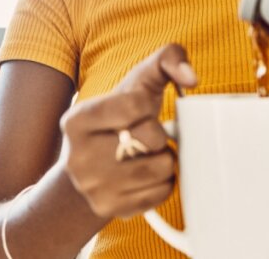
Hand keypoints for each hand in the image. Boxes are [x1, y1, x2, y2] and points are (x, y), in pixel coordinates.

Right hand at [59, 44, 197, 218]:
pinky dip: (165, 180)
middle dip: (158, 133)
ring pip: (161, 166)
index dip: (149, 105)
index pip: (134, 104)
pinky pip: (162, 191)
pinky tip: (149, 172)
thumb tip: (191, 77)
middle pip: (150, 138)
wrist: (93, 165)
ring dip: (165, 156)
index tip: (143, 108)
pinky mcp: (110, 209)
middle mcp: (78, 156)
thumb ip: (168, 59)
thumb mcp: (138, 80)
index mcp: (76, 119)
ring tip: (147, 152)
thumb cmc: (122, 115)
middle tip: (147, 134)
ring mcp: (93, 187)